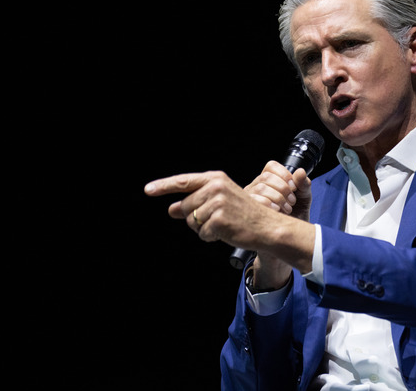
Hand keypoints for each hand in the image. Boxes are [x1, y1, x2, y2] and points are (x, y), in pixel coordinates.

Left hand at [144, 170, 271, 244]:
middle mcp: (216, 188)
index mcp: (216, 179)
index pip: (184, 181)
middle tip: (216, 220)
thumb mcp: (220, 202)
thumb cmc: (244, 215)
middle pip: (185, 207)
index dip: (164, 186)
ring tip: (224, 225)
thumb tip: (172, 209)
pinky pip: (202, 234)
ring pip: (192, 222)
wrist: (267, 227)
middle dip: (194, 218)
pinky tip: (226, 232)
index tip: (148, 190)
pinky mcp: (219, 220)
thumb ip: (195, 202)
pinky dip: (211, 237)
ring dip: (204, 229)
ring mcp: (217, 203)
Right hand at [243, 161, 312, 288]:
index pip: (270, 167)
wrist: (285, 244)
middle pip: (266, 177)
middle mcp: (254, 189)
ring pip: (260, 189)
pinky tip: (277, 214)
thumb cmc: (292, 221)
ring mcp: (247, 201)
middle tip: (291, 202)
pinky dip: (271, 206)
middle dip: (283, 189)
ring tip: (286, 210)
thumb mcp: (303, 201)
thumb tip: (301, 172)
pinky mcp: (245, 214)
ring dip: (278, 198)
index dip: (284, 174)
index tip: (294, 188)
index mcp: (267, 182)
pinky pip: (255, 202)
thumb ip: (304, 186)